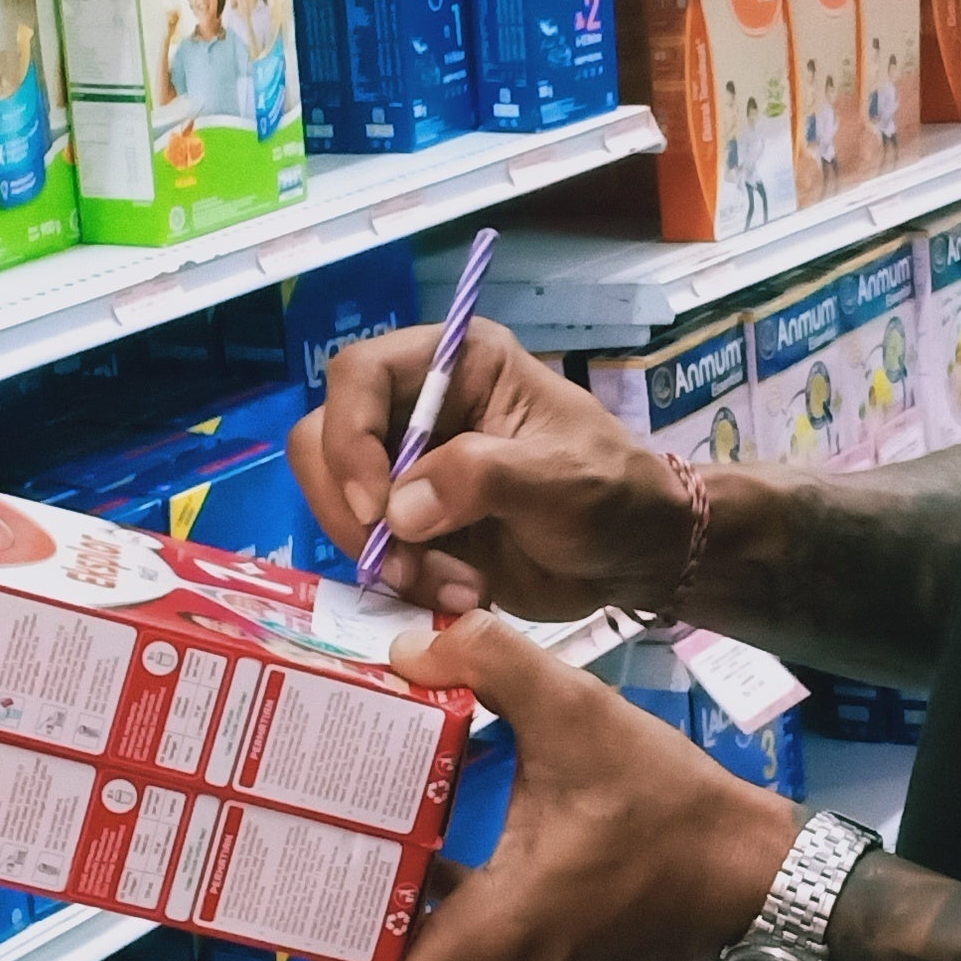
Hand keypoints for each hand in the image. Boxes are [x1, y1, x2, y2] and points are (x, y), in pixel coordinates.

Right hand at [291, 322, 692, 618]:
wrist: (635, 557)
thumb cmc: (613, 495)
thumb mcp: (562, 478)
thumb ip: (481, 477)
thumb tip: (398, 510)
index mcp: (456, 366)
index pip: (359, 375)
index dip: (349, 435)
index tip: (377, 505)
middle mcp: (419, 409)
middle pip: (324, 440)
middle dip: (355, 509)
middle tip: (403, 563)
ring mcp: (408, 469)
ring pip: (337, 502)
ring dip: (382, 555)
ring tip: (448, 585)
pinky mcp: (410, 525)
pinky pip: (367, 550)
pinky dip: (400, 582)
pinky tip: (457, 595)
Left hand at [314, 614, 794, 960]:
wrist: (761, 878)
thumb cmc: (673, 809)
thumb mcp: (579, 716)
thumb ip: (490, 662)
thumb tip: (411, 644)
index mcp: (488, 946)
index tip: (315, 888)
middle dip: (367, 910)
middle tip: (348, 840)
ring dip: (422, 914)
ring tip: (408, 839)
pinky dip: (471, 926)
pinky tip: (477, 858)